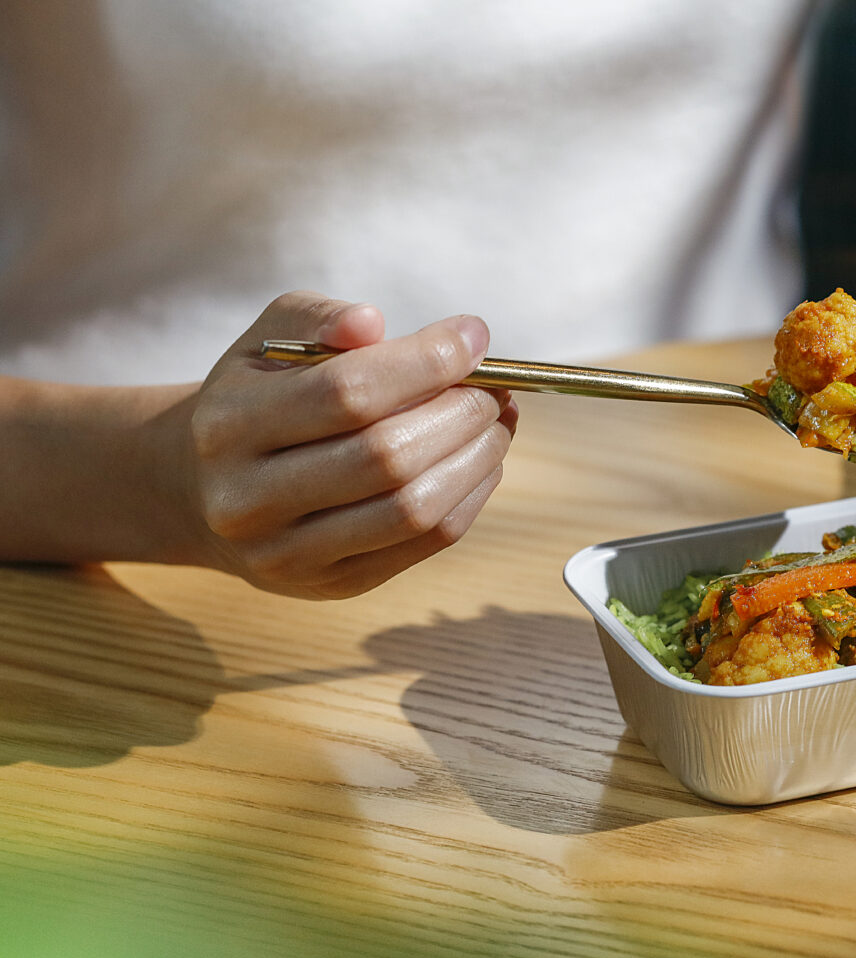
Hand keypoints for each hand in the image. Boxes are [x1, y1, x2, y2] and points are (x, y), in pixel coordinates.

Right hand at [177, 291, 517, 597]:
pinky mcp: (334, 584)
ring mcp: (289, 552)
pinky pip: (425, 543)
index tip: (473, 336)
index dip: (426, 362)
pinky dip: (470, 497)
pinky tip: (481, 463)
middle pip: (386, 455)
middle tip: (493, 388)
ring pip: (413, 508)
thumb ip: (318, 318)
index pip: (347, 392)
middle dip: (460, 414)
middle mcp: (249, 498)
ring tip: (498, 423)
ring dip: (476, 459)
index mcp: (230, 425)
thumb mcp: (268, 342)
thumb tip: (374, 323)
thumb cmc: (255, 400)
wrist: (200, 490)